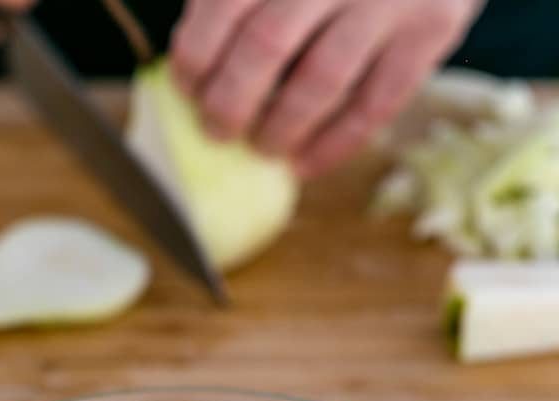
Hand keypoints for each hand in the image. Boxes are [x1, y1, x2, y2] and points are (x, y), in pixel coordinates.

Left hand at [171, 0, 482, 176]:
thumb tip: (194, 64)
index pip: (226, 5)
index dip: (197, 56)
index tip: (189, 89)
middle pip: (266, 46)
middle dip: (231, 101)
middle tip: (218, 131)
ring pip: (319, 81)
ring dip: (281, 129)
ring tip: (263, 148)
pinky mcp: (432, 31)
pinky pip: (374, 106)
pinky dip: (333, 145)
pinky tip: (305, 164)